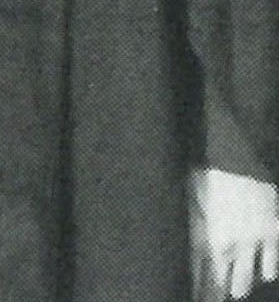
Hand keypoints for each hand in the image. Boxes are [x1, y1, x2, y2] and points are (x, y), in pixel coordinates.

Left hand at [192, 167, 278, 300]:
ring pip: (246, 283)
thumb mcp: (187, 200)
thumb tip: (177, 247)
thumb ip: (189, 227)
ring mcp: (251, 243)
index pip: (196, 276)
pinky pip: (272, 268)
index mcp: (200, 236)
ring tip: (235, 291)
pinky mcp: (273, 235)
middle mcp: (225, 245)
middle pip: (220, 285)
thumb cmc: (208, 175)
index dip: (196, 292)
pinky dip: (267, 272)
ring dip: (240, 287)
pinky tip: (261, 273)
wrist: (238, 159)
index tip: (193, 301)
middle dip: (216, 297)